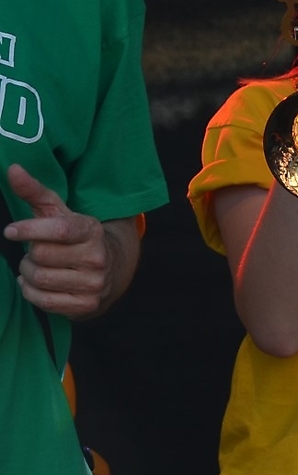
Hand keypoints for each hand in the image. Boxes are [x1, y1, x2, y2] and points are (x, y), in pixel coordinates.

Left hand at [3, 165, 112, 317]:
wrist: (110, 269)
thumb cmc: (74, 238)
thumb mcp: (59, 213)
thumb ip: (34, 191)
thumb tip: (12, 169)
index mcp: (92, 230)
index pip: (59, 229)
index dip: (30, 230)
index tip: (11, 231)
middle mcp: (98, 257)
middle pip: (41, 255)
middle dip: (29, 253)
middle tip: (36, 251)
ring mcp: (94, 283)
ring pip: (39, 278)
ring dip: (28, 273)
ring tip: (38, 267)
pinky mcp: (87, 305)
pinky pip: (42, 300)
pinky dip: (30, 291)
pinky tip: (37, 284)